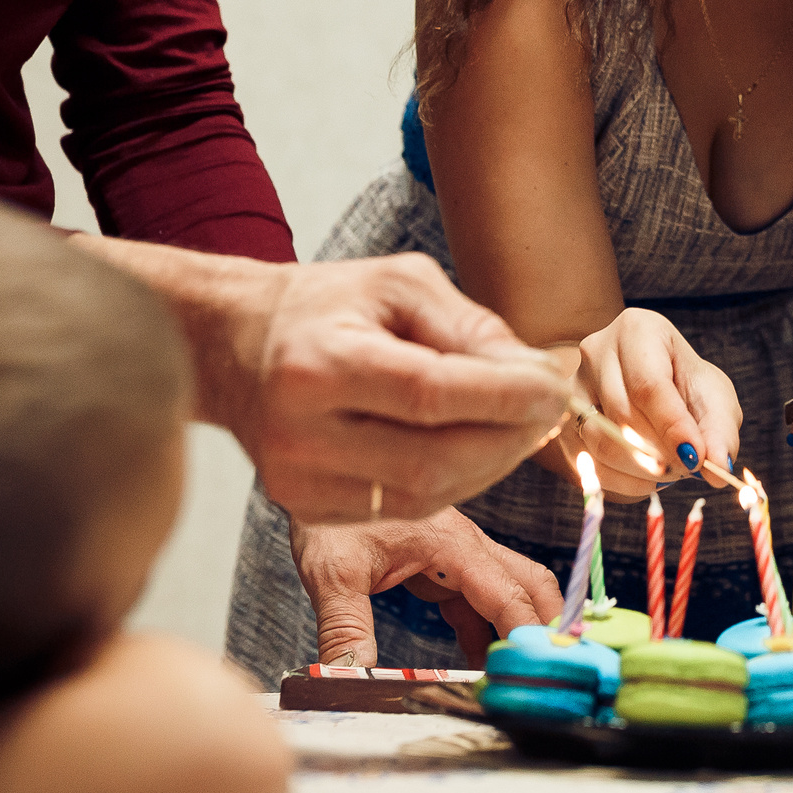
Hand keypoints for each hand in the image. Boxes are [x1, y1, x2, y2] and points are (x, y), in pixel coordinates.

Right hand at [212, 252, 575, 522]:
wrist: (235, 345)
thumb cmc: (326, 306)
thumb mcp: (400, 284)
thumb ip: (471, 328)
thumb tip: (540, 375)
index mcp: (317, 364)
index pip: (429, 394)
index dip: (505, 397)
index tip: (557, 386)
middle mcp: (299, 433)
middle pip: (432, 459)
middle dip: (510, 438)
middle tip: (552, 408)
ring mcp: (297, 481)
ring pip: (426, 495)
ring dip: (492, 463)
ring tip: (522, 424)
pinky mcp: (306, 507)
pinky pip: (406, 507)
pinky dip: (457, 480)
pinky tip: (477, 445)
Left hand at [291, 507, 561, 667]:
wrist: (322, 470)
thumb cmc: (329, 511)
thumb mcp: (333, 571)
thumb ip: (347, 628)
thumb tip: (350, 679)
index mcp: (453, 544)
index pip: (510, 594)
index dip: (529, 635)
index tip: (539, 673)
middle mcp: (467, 547)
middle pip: (532, 584)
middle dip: (547, 628)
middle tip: (548, 675)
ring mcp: (458, 555)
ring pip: (510, 591)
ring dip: (518, 630)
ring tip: (517, 679)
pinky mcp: (442, 566)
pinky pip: (478, 600)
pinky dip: (486, 630)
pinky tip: (478, 663)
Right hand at [577, 308, 740, 497]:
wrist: (650, 385)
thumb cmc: (684, 384)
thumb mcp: (713, 397)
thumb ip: (720, 430)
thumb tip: (719, 468)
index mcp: (638, 329)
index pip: (649, 384)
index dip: (672, 426)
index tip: (696, 459)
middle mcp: (596, 351)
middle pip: (624, 414)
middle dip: (661, 451)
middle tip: (689, 468)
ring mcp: (573, 386)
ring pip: (601, 441)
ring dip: (642, 469)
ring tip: (672, 470)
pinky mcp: (562, 423)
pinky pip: (588, 463)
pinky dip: (623, 481)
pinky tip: (648, 478)